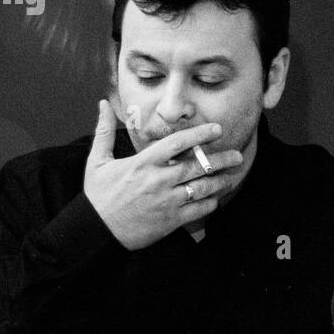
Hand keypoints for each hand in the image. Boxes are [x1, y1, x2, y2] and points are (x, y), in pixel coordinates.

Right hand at [82, 100, 242, 250]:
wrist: (96, 231)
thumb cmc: (98, 195)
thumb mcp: (97, 161)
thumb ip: (104, 131)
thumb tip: (103, 103)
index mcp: (143, 163)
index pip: (177, 143)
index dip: (200, 134)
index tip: (217, 129)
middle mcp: (158, 180)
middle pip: (197, 166)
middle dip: (221, 159)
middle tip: (237, 155)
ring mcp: (167, 201)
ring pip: (203, 188)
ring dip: (221, 181)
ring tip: (232, 176)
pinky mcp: (171, 221)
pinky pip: (199, 210)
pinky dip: (211, 203)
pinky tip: (216, 198)